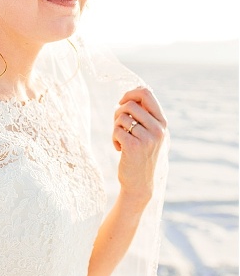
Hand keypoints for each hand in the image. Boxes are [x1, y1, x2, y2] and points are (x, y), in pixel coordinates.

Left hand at [112, 86, 166, 209]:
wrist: (142, 184)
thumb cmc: (142, 156)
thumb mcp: (151, 135)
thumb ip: (146, 116)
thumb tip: (134, 91)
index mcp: (163, 123)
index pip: (146, 93)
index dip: (130, 93)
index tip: (122, 102)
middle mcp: (158, 129)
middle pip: (130, 103)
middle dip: (118, 111)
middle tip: (118, 125)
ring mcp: (148, 138)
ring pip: (121, 117)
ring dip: (115, 127)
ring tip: (120, 139)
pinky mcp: (134, 147)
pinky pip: (116, 130)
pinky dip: (114, 139)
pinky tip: (119, 149)